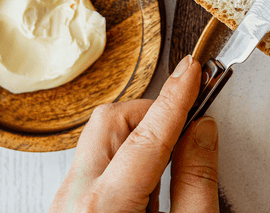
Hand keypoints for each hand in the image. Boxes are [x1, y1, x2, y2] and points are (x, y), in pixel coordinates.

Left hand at [49, 55, 218, 212]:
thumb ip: (196, 184)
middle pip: (112, 120)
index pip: (148, 135)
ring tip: (164, 178)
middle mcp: (76, 197)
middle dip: (152, 115)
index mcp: (105, 207)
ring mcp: (65, 198)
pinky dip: (125, 158)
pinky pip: (96, 157)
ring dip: (139, 138)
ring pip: (102, 135)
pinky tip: (143, 193)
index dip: (175, 98)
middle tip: (185, 131)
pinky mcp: (68, 201)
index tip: (193, 70)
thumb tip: (203, 131)